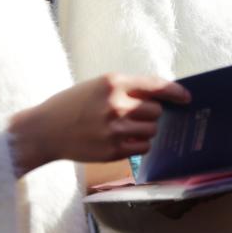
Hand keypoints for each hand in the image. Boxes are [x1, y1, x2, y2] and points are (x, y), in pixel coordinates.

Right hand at [9, 74, 189, 176]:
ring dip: (146, 129)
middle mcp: (116, 104)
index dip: (175, 92)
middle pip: (156, 111)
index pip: (155, 85)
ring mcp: (115, 129)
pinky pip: (143, 147)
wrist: (44, 130)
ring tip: (127, 127)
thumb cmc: (71, 104)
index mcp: (113, 82)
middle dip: (151, 113)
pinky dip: (140, 144)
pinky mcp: (113, 150)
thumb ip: (126, 88)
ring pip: (152, 130)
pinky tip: (125, 139)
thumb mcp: (97, 86)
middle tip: (136, 114)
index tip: (186, 97)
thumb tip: (158, 96)